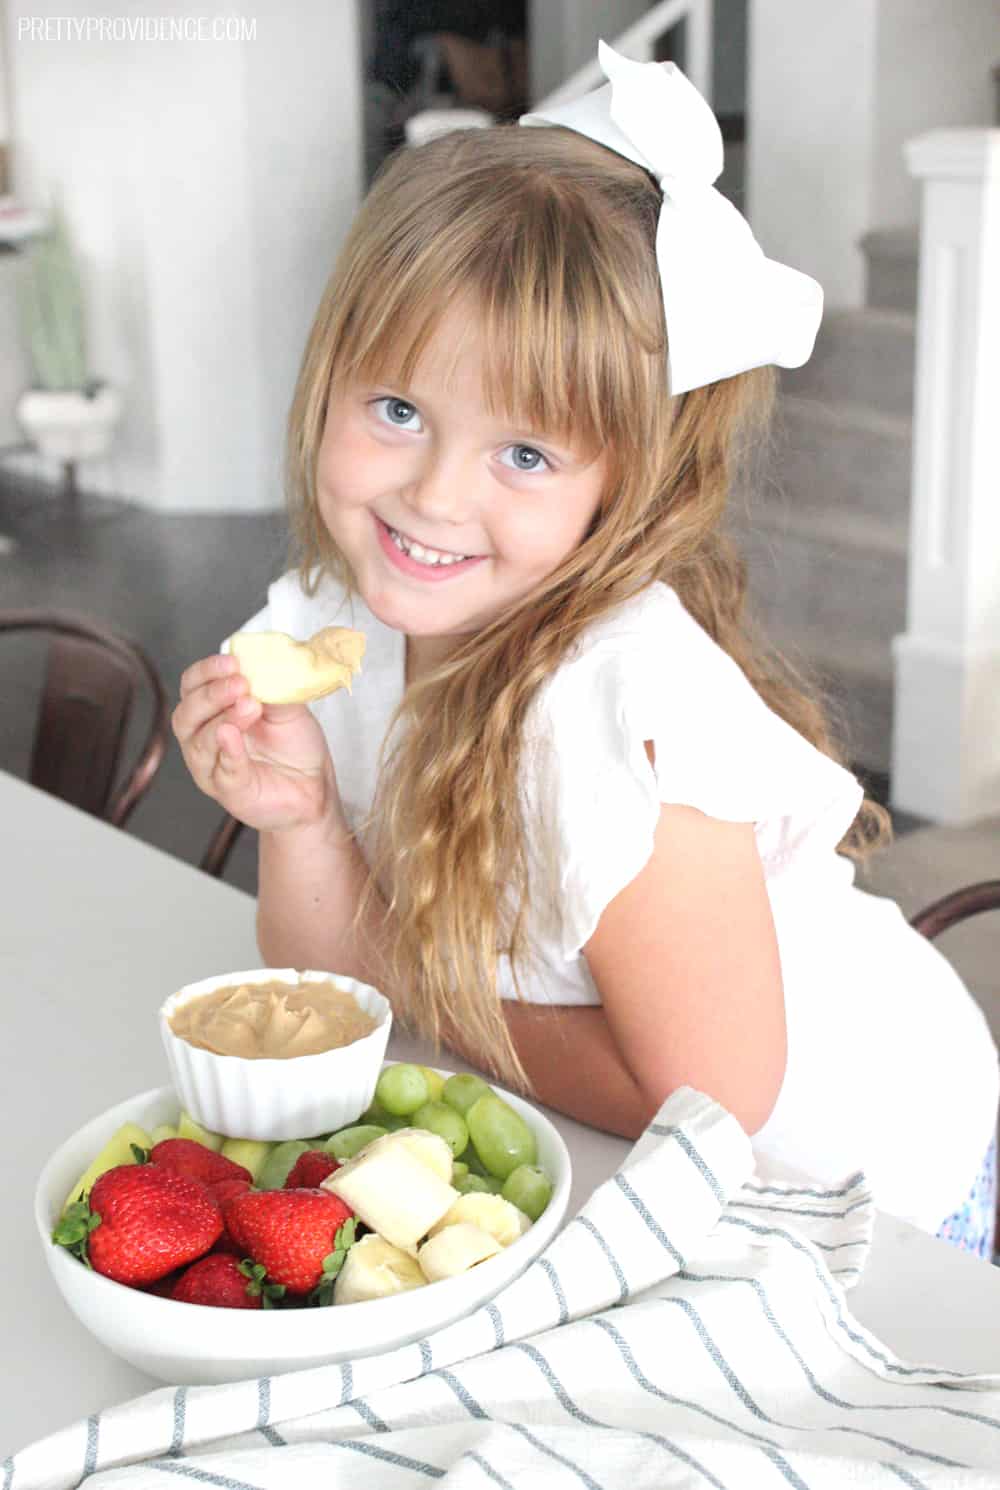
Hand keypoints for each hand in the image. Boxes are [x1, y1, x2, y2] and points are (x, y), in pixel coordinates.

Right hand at [172, 653, 340, 832]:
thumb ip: (272, 685)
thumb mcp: (287, 705)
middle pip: (187, 713)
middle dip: (212, 694)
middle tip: (240, 683)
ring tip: (250, 706)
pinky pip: (223, 771)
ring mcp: (212, 767)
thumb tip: (263, 662)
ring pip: (199, 743)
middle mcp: (203, 738)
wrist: (314, 784)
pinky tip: (234, 735)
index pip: (193, 686)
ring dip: (222, 718)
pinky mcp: (228, 791)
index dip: (207, 671)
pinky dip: (228, 751)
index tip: (232, 661)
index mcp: (212, 711)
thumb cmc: (293, 745)